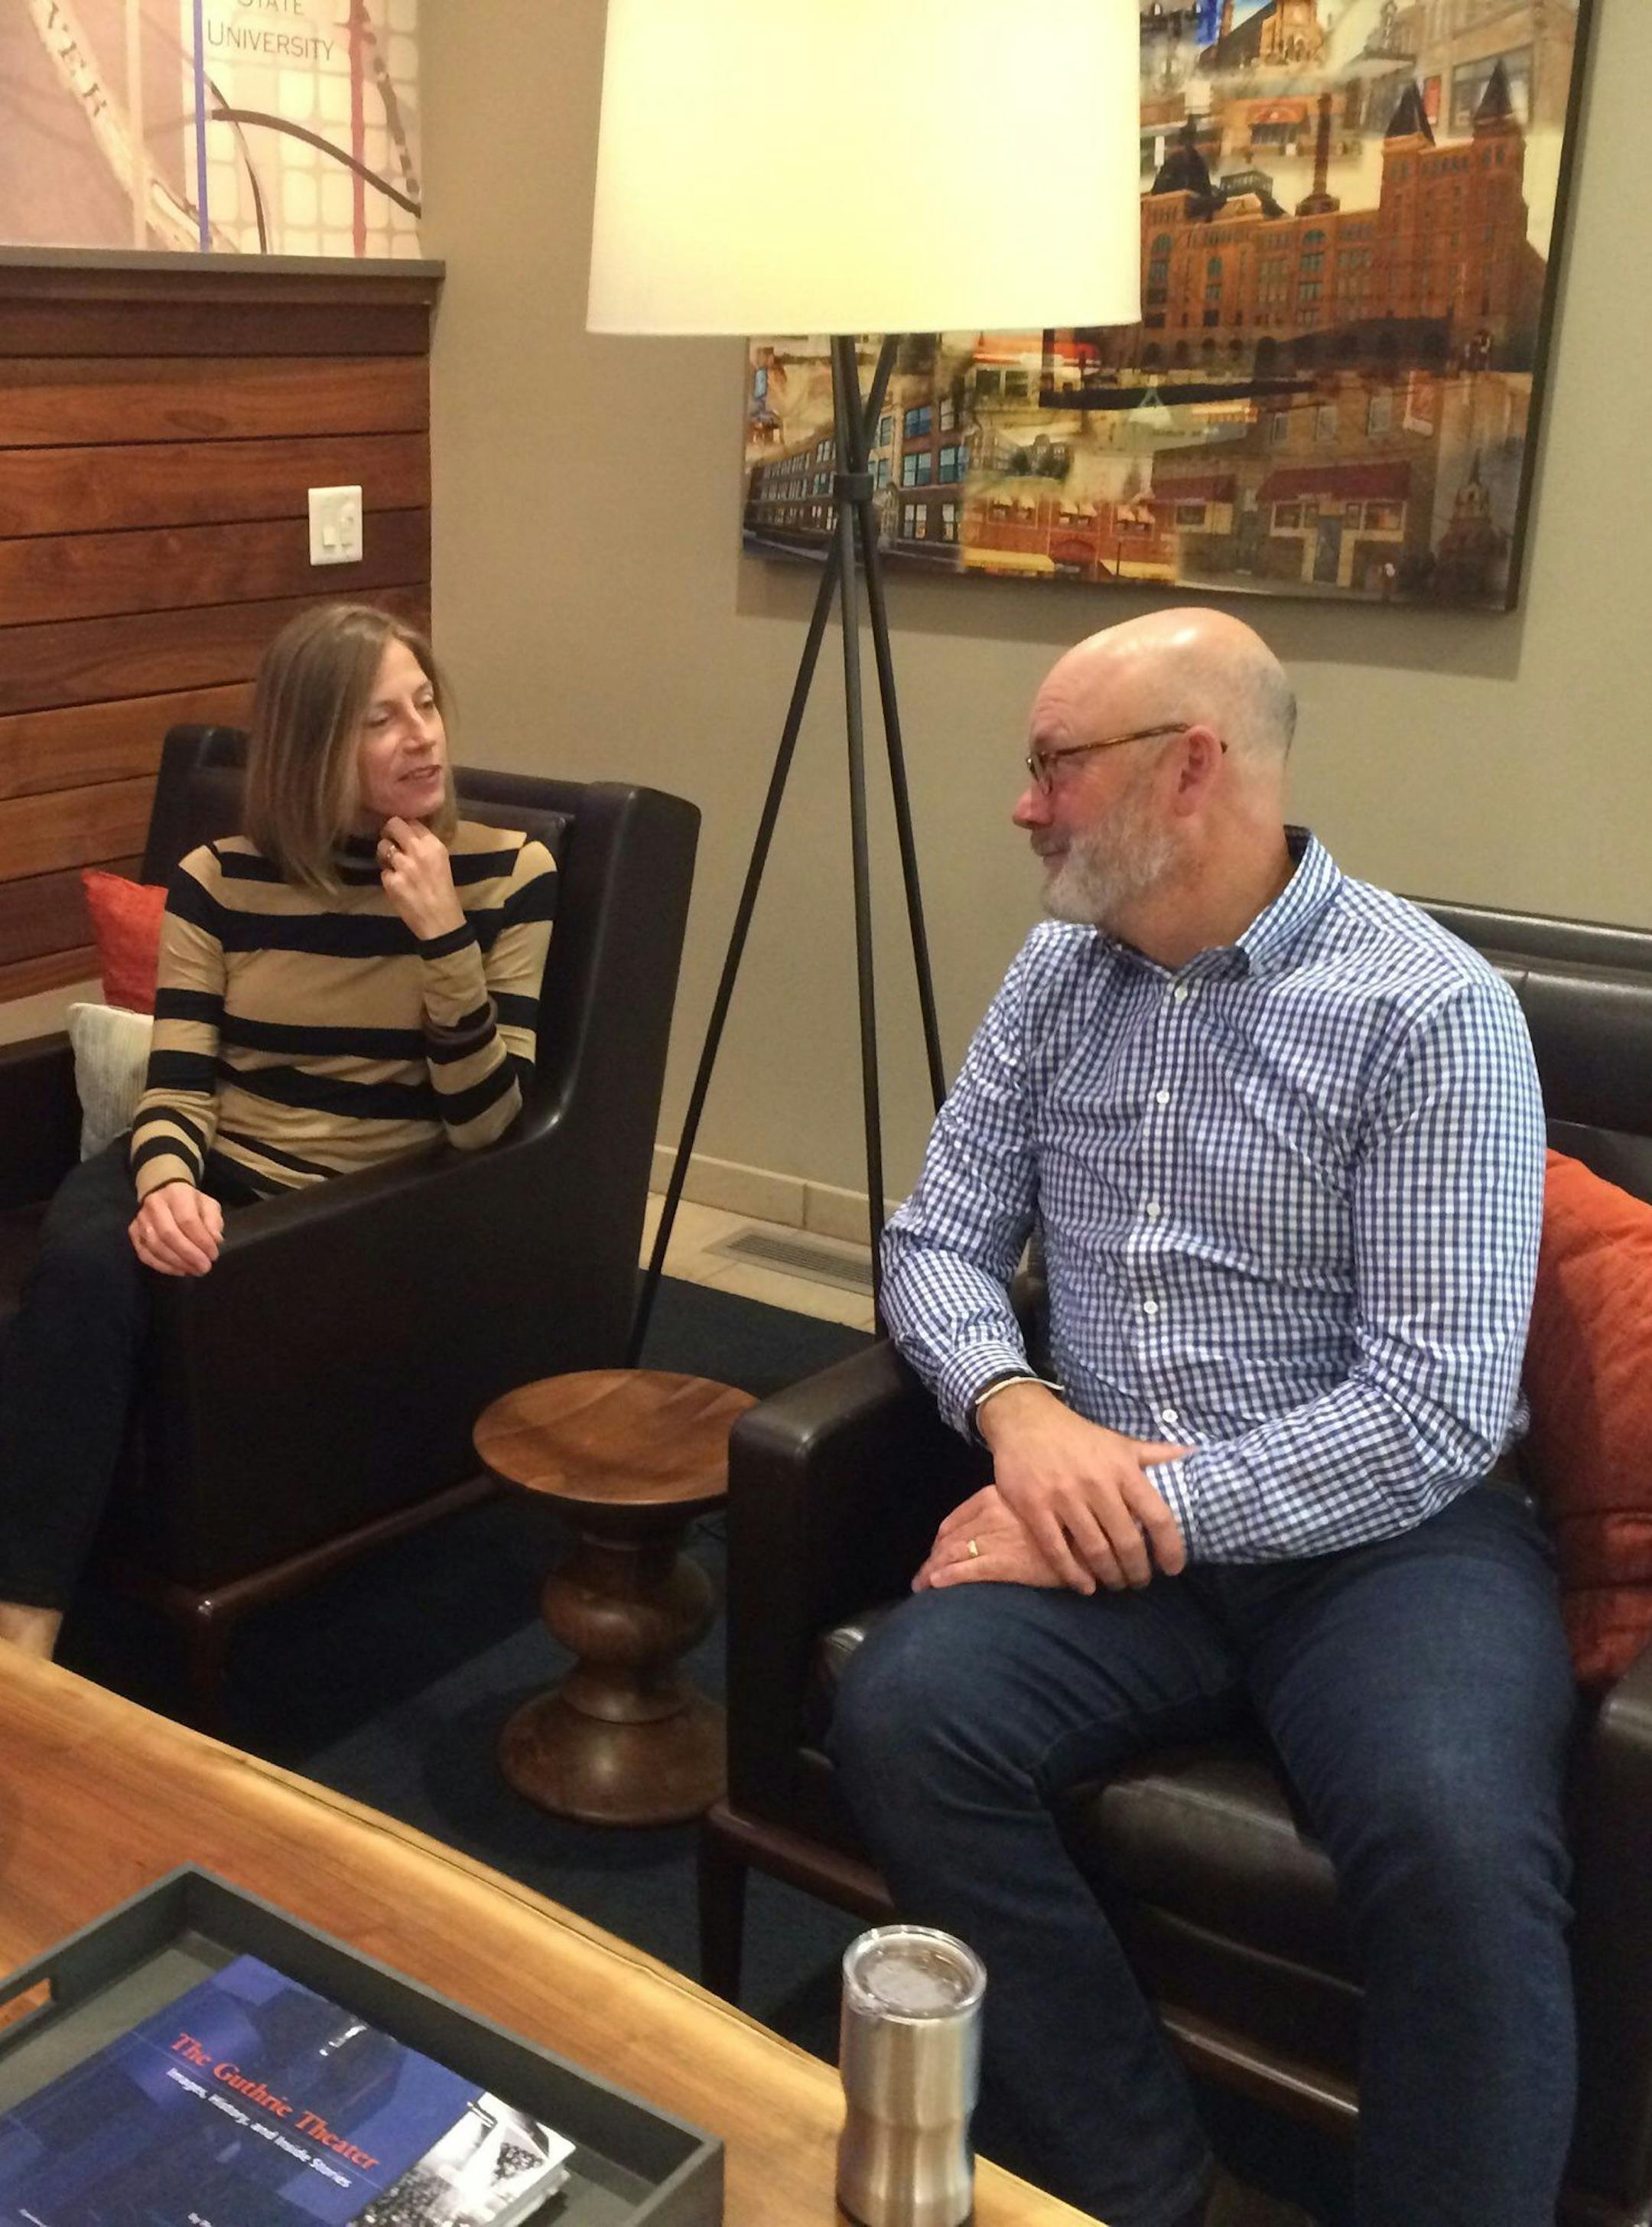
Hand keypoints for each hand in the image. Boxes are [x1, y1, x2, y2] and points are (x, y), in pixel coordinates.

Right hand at [128, 1182, 222, 1276]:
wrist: (164, 1194)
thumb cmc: (191, 1203)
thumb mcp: (209, 1206)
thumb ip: (213, 1222)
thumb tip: (215, 1240)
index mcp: (176, 1194)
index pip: (187, 1220)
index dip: (201, 1240)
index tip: (213, 1255)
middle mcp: (154, 1205)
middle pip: (168, 1234)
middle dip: (188, 1254)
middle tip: (204, 1267)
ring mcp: (141, 1220)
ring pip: (155, 1246)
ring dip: (177, 1263)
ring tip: (194, 1270)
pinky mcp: (133, 1233)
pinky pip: (145, 1255)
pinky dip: (163, 1267)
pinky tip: (180, 1270)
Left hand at [377, 816, 464, 941]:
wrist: (440, 921)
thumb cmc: (443, 892)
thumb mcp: (441, 862)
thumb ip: (425, 846)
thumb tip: (407, 834)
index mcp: (434, 845)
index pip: (412, 821)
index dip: (404, 826)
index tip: (402, 833)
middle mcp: (418, 851)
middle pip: (393, 825)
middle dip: (389, 831)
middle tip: (390, 840)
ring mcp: (403, 866)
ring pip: (383, 846)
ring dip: (385, 854)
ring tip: (393, 864)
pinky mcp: (391, 881)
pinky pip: (383, 871)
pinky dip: (387, 876)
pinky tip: (396, 884)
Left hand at [914, 1486, 1065, 1591]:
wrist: (1091, 1536)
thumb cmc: (1064, 1521)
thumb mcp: (1031, 1505)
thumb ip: (1008, 1512)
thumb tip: (988, 1530)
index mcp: (994, 1497)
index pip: (955, 1519)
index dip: (940, 1538)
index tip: (935, 1553)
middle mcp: (990, 1515)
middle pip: (949, 1538)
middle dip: (932, 1558)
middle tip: (921, 1575)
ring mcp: (996, 1538)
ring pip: (952, 1554)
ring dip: (932, 1571)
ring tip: (922, 1585)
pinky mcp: (1004, 1562)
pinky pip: (967, 1570)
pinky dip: (947, 1578)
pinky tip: (935, 1586)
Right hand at [978, 1383, 1189, 1592]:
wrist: (1026, 1420)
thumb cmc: (1079, 1436)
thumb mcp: (1120, 1442)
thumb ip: (1155, 1454)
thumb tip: (1193, 1455)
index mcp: (1123, 1470)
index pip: (1158, 1516)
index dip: (1170, 1548)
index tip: (1173, 1568)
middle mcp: (1097, 1485)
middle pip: (1127, 1541)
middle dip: (1137, 1570)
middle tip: (1139, 1582)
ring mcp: (1064, 1497)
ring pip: (1095, 1550)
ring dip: (1110, 1575)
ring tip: (1116, 1584)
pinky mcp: (1034, 1507)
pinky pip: (1057, 1550)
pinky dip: (1073, 1574)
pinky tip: (1085, 1586)